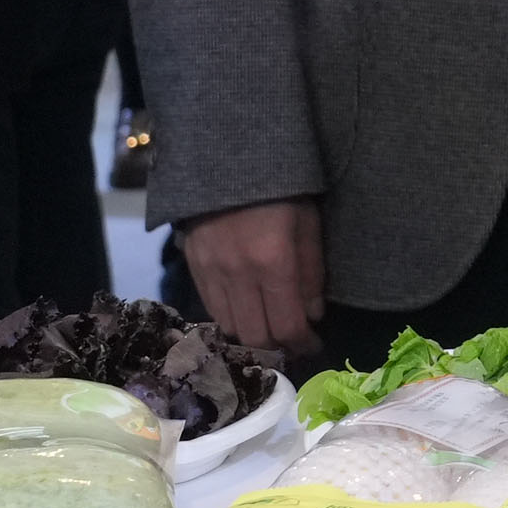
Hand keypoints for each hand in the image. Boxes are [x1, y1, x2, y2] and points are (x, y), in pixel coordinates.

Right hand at [187, 198, 327, 357]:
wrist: (226, 158)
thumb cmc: (281, 189)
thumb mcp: (308, 224)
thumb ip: (311, 272)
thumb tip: (312, 316)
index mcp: (273, 262)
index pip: (286, 325)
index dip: (302, 344)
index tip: (312, 346)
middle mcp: (238, 274)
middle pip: (254, 336)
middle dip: (277, 348)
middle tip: (292, 344)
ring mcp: (211, 272)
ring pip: (229, 327)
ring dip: (251, 336)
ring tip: (269, 330)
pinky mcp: (194, 267)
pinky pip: (210, 308)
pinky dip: (230, 318)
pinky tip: (246, 312)